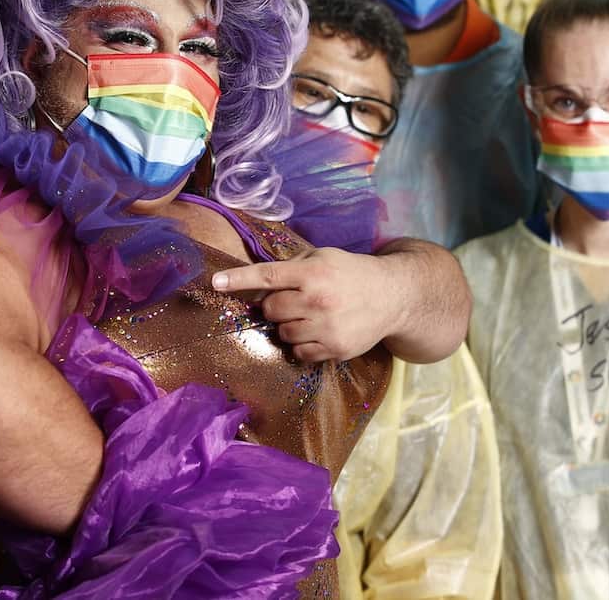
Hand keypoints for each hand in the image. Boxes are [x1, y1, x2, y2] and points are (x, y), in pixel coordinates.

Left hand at [212, 238, 469, 364]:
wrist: (393, 297)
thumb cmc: (352, 273)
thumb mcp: (325, 257)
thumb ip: (294, 265)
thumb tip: (258, 278)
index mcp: (313, 272)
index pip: (267, 276)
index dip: (238, 280)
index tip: (215, 283)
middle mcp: (318, 299)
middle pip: (270, 309)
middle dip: (275, 306)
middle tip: (293, 300)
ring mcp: (327, 327)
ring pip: (283, 333)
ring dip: (288, 325)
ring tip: (309, 315)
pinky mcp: (335, 349)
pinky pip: (299, 352)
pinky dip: (302, 344)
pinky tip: (318, 332)